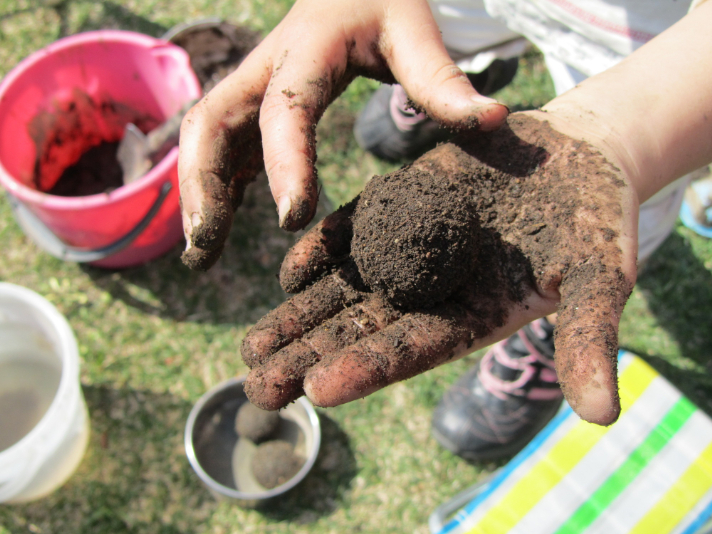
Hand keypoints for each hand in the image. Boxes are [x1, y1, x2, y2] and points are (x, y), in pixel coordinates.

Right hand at [178, 0, 508, 270]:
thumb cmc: (385, 1)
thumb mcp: (416, 31)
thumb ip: (444, 80)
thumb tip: (494, 121)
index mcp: (307, 49)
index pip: (286, 109)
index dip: (285, 163)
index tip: (294, 219)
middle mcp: (265, 68)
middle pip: (209, 122)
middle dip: (203, 185)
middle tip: (207, 247)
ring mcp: (253, 86)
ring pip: (203, 137)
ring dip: (197, 193)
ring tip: (202, 255)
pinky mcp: (255, 103)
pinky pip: (221, 146)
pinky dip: (214, 187)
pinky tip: (216, 228)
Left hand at [241, 111, 639, 425]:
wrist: (575, 154)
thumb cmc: (596, 219)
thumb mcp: (600, 277)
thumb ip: (589, 338)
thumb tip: (604, 417)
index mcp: (471, 317)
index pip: (412, 350)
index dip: (367, 368)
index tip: (317, 389)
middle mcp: (433, 292)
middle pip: (362, 331)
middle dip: (311, 358)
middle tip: (257, 388)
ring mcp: (412, 249)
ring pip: (347, 290)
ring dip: (299, 316)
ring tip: (250, 347)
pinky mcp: (402, 207)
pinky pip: (355, 233)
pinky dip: (322, 251)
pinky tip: (287, 274)